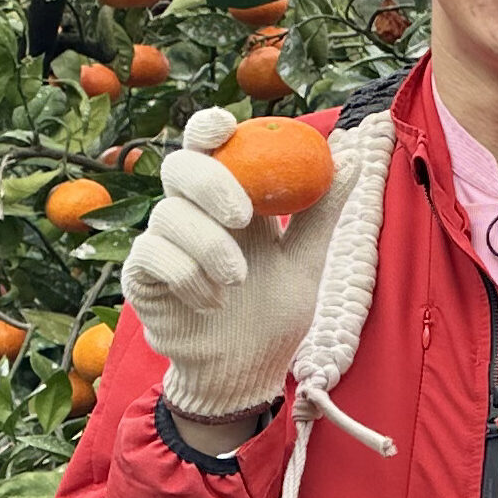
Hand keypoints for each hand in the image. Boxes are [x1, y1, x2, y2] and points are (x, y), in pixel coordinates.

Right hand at [122, 107, 348, 420]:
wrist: (247, 371)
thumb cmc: (275, 314)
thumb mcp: (307, 262)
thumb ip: (322, 213)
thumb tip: (354, 159)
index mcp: (230, 200)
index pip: (210, 146)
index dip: (210, 127)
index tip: (227, 126)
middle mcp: (192, 213)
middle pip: (179, 166)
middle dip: (210, 183)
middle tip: (244, 217)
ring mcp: (163, 242)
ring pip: (168, 215)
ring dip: (210, 246)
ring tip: (239, 281)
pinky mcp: (143, 275)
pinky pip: (153, 255)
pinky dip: (188, 275)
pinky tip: (213, 302)